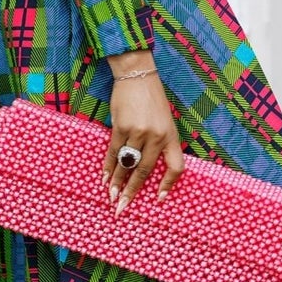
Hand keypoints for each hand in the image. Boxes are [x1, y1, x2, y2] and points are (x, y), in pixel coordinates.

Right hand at [103, 70, 183, 211]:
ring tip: (111, 196)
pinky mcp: (121, 126)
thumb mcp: (164, 120)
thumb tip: (144, 167)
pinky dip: (108, 166)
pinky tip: (105, 177)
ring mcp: (138, 131)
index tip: (159, 199)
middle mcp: (157, 136)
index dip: (168, 185)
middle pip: (144, 171)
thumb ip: (159, 142)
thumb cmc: (151, 98)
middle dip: (132, 191)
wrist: (137, 74)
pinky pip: (114, 151)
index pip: (176, 166)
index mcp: (171, 135)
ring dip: (117, 182)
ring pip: (127, 164)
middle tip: (123, 207)